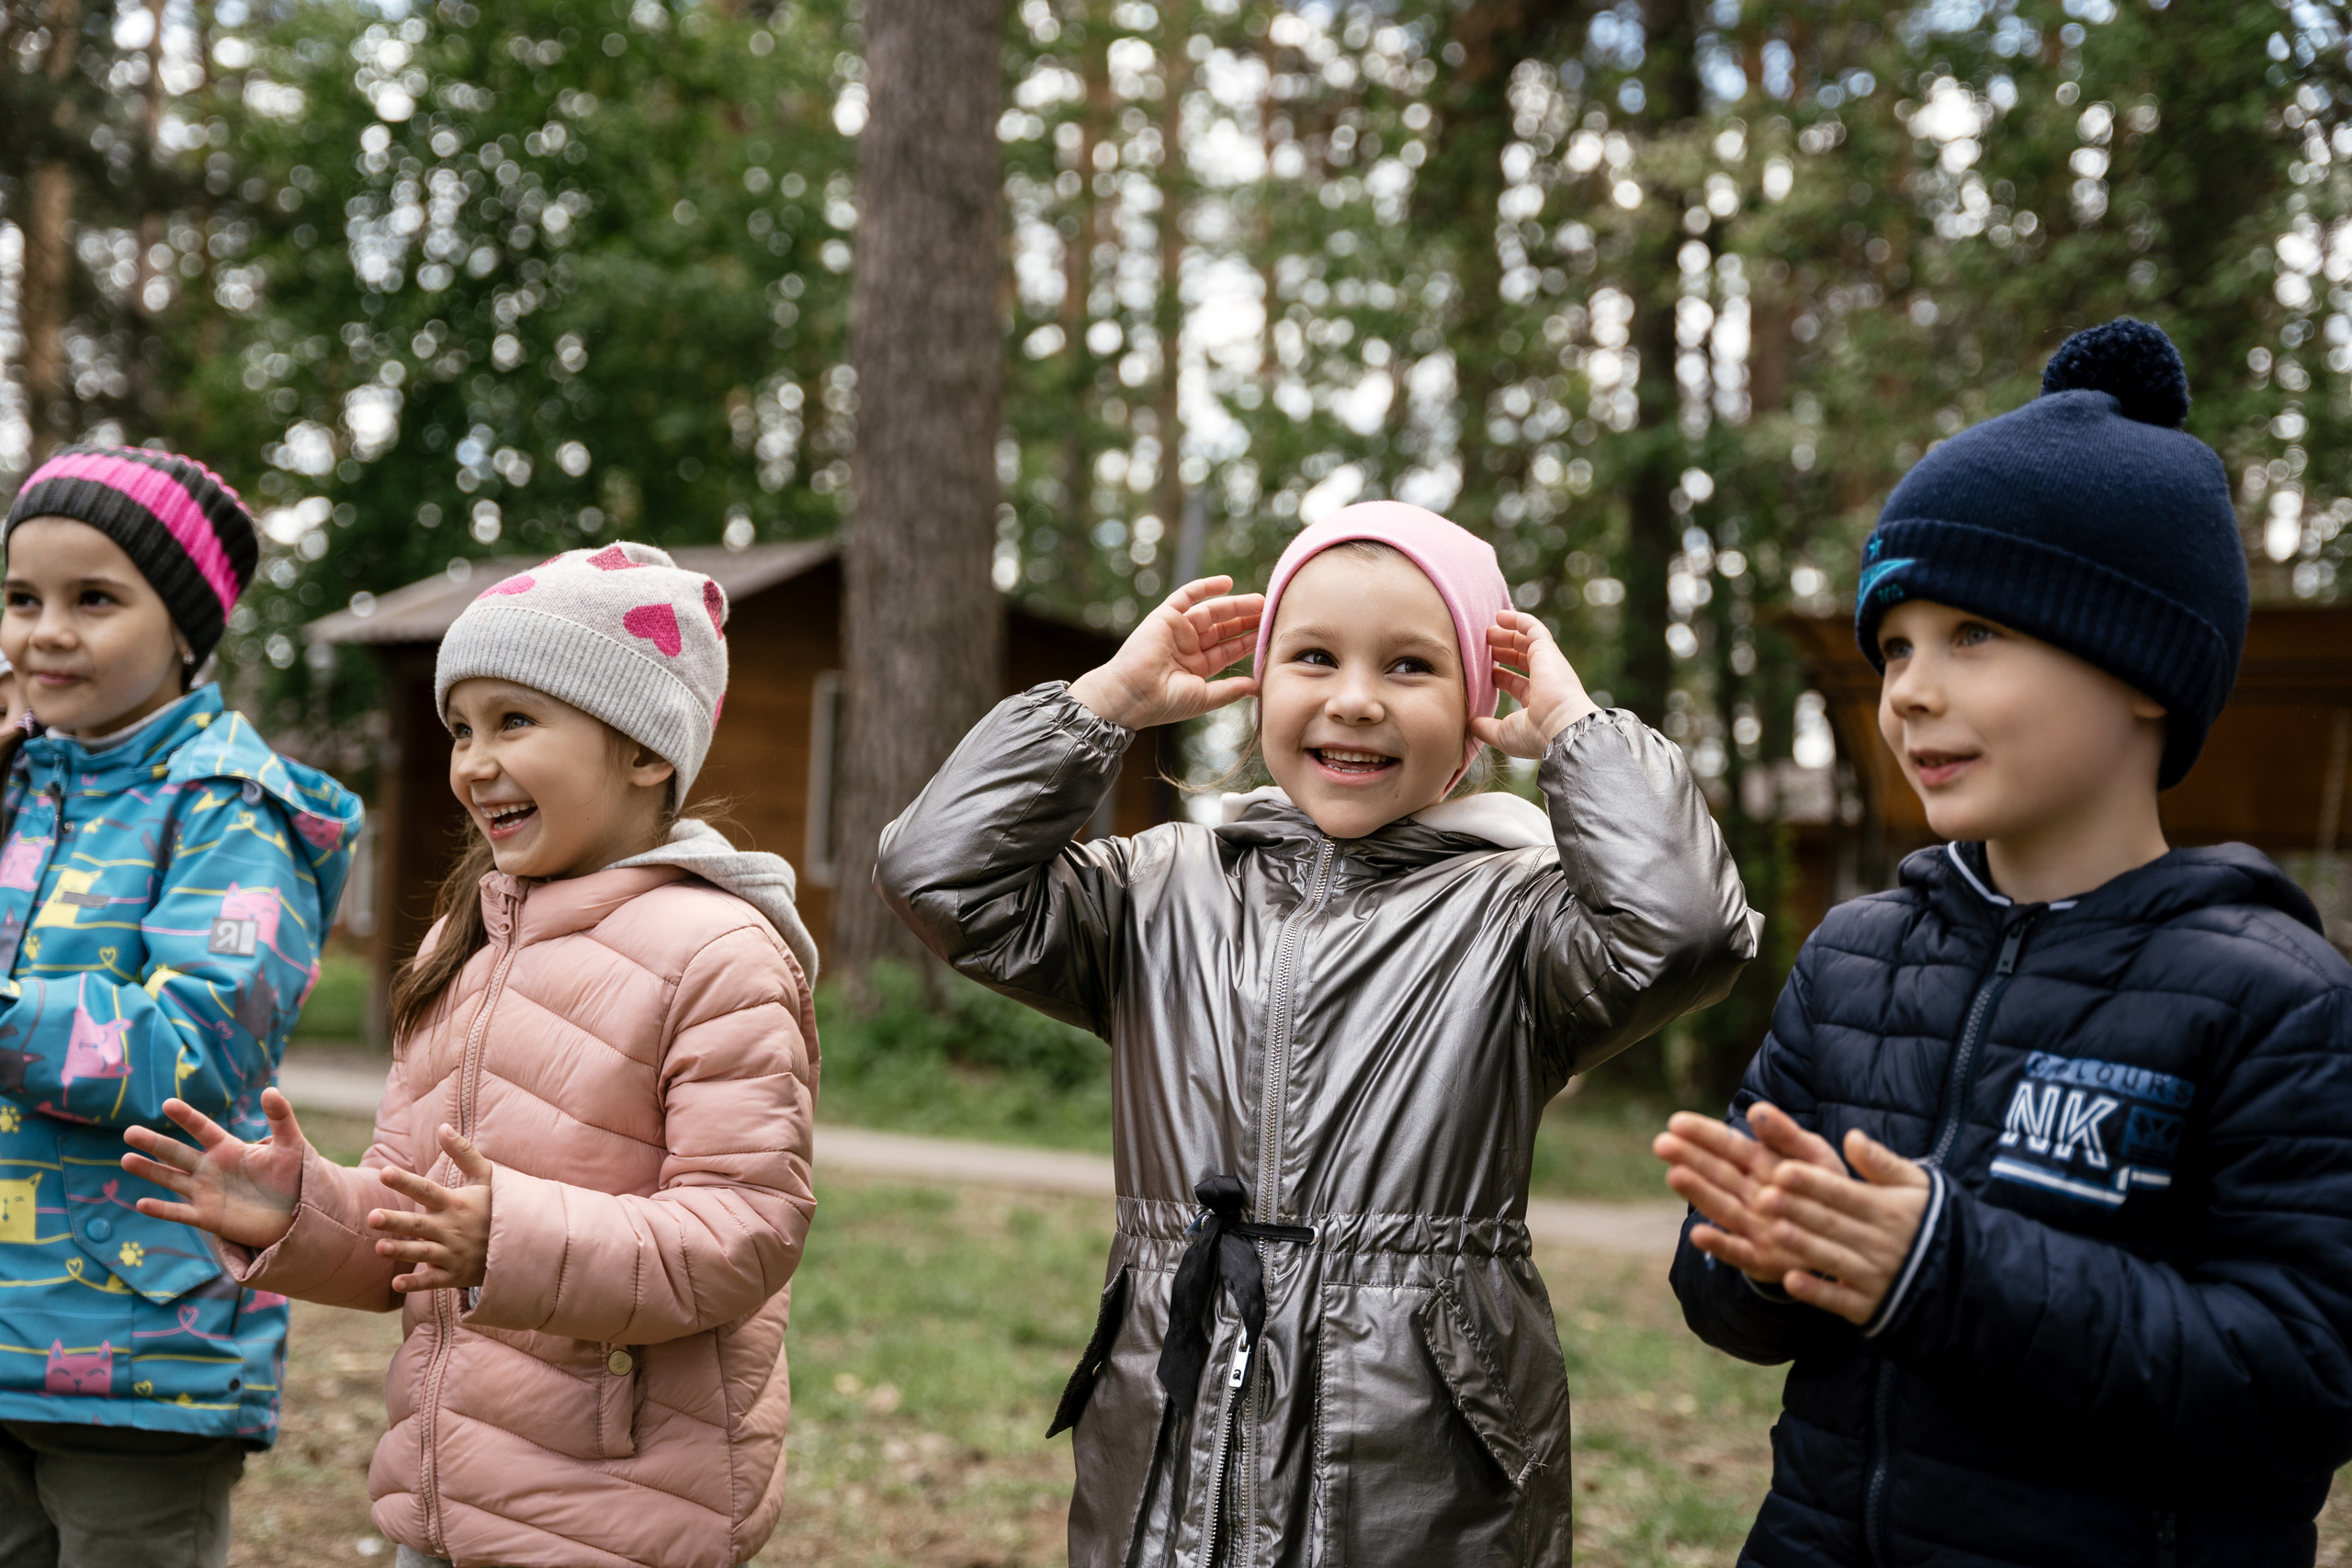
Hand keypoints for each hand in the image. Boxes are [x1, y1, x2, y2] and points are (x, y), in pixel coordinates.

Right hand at [122, 1088, 308, 1250]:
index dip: (187, 1117)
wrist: (296, 1213)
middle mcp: (211, 1169)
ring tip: (125, 1159)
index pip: (203, 1129)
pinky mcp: (208, 1217)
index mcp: (228, 1149)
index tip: (168, 1103)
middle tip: (129, 1132)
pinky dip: (162, 1209)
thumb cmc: (293, 1177)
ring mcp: (207, 1193)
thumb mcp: (290, 1145)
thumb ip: (281, 1118)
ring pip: (172, 1179)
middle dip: (154, 1143)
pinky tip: (141, 1203)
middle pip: (177, 1153)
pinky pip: (180, 1212)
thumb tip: (270, 1090)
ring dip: (149, 1171)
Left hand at [369, 1125, 493, 1293]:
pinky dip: (416, 1284)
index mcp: (455, 1204)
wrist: (522, 1243)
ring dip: (402, 1251)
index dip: (405, 1181)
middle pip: (419, 1224)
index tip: (384, 1172)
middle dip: (396, 1221)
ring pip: (423, 1253)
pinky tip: (396, 1284)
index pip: (426, 1190)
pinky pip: (433, 1281)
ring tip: (379, 1247)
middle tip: (372, 1216)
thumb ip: (463, 1152)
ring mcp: (453, 1253)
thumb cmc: (496, 1205)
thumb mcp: (486, 1177)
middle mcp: (451, 1228)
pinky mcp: (455, 1274)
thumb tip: (442, 1127)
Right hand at [1066, 577, 1263, 729]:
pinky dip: (1205, 587)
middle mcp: (1187, 647)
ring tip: (1260, 601)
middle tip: (1271, 612)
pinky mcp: (1165, 617)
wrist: (1132, 696)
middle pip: (1223, 629)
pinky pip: (1187, 596)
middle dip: (1246, 621)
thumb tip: (1258, 687)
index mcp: (1196, 667)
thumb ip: (1230, 690)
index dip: (1249, 641)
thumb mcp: (1204, 698)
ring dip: (1235, 605)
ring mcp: (1177, 630)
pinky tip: (1228, 583)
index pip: (1228, 650)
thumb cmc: (1164, 703)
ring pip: (1211, 612)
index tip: (1271, 633)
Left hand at [1471, 611, 1598, 758]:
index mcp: (1537, 702)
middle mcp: (1545, 682)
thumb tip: (1470, 723)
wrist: (1560, 727)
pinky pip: (1533, 628)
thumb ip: (1486, 728)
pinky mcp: (1547, 650)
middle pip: (1521, 660)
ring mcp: (1548, 665)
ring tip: (1489, 629)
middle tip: (1485, 644)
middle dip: (1503, 651)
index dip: (1500, 676)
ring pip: (1527, 642)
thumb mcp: (1504, 735)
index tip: (1485, 671)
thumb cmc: (1534, 735)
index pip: (1516, 684)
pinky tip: (1501, 616)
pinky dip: (1518, 619)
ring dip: (1508, 633)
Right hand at [1654, 1101, 1846, 1283]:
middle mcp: (1750, 1195)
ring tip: (1674, 1175)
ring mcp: (1753, 1227)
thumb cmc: (1827, 1189)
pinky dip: (1719, 1245)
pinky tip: (1698, 1235)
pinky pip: (1739, 1252)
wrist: (1851, 1240)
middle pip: (1717, 1174)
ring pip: (1721, 1207)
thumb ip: (1785, 1134)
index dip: (1703, 1134)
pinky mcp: (1760, 1260)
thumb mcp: (1813, 1154)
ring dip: (1698, 1193)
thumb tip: (1755, 1109)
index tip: (1676, 1122)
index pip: (1728, 1146)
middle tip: (1662, 1144)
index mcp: (1761, 1165)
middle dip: (1690, 1159)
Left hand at [1753, 1128, 1931, 1324]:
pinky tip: (1791, 1281)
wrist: (1961, 1273)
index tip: (1783, 1170)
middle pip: (1832, 1223)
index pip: (1844, 1193)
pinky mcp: (1870, 1306)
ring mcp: (1876, 1276)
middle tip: (1763, 1197)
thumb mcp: (1916, 1185)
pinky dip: (1818, 1292)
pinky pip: (1841, 1299)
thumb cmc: (1927, 1219)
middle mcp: (1881, 1242)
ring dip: (1804, 1247)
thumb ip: (1883, 1163)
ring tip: (1774, 1231)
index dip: (1813, 1182)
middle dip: (1797, 1209)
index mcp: (1888, 1209)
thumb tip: (1853, 1138)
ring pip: (1834, 1259)